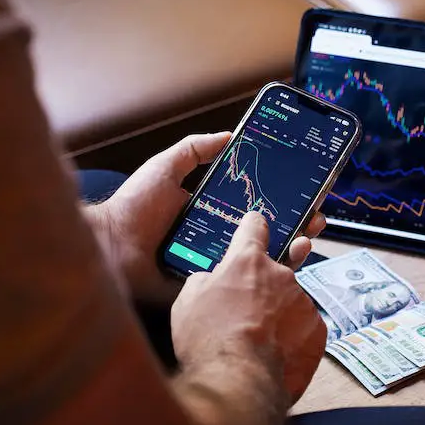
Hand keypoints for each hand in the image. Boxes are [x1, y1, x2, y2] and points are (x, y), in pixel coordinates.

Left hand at [86, 132, 326, 303]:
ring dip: (289, 251)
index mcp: (213, 214)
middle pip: (267, 234)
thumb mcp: (166, 167)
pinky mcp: (209, 289)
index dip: (283, 202)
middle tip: (315, 220)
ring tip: (306, 241)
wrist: (109, 247)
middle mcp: (219, 240)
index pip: (257, 208)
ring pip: (261, 261)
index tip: (306, 194)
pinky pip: (240, 286)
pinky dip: (265, 280)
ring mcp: (216, 266)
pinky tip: (284, 268)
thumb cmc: (133, 207)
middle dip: (296, 227)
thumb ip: (194, 149)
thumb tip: (229, 134)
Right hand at [171, 211, 327, 404]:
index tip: (257, 226)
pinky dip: (293, 337)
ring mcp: (303, 301)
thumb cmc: (207, 338)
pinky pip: (304, 327)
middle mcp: (281, 274)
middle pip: (275, 271)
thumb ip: (207, 280)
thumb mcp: (188, 299)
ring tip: (258, 341)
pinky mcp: (318, 328)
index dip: (253, 227)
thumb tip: (215, 280)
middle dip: (264, 287)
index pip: (255, 228)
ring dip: (278, 315)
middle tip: (248, 311)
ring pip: (291, 302)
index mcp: (248, 261)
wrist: (237, 380)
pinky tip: (276, 353)